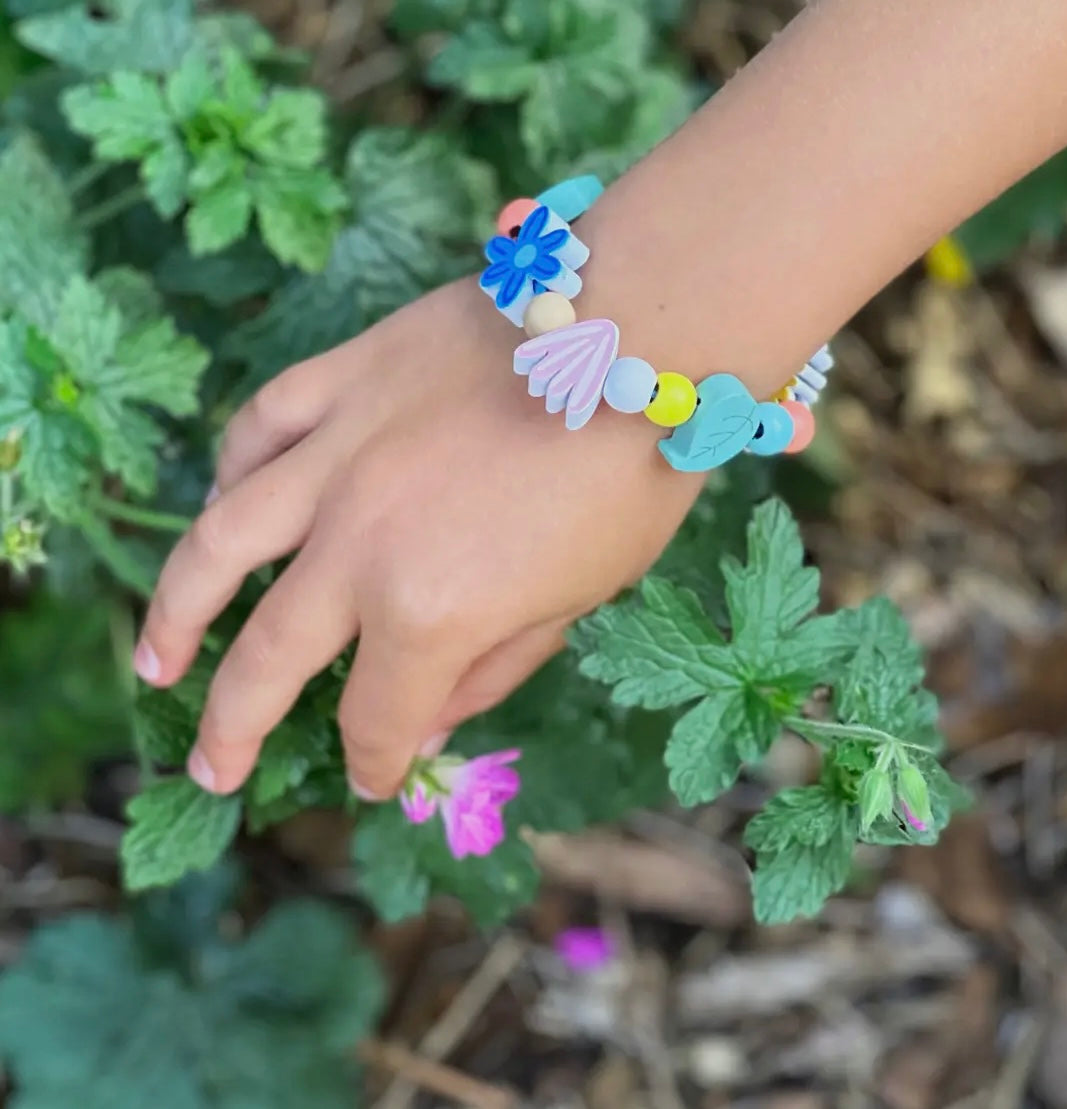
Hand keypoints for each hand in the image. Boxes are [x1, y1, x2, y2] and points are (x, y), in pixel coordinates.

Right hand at [134, 278, 703, 798]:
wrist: (637, 336)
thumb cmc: (627, 480)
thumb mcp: (580, 601)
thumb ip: (491, 670)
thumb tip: (427, 725)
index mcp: (430, 614)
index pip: (377, 717)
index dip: (376, 760)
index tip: (376, 775)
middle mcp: (360, 547)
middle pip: (270, 657)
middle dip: (234, 729)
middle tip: (211, 770)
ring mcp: (337, 459)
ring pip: (221, 543)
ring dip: (175, 613)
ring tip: (155, 658)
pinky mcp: (340, 382)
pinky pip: (260, 431)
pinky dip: (232, 475)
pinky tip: (222, 505)